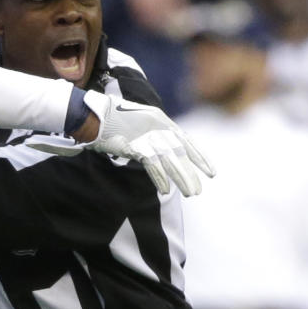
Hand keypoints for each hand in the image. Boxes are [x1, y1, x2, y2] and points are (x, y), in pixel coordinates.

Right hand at [28, 92, 214, 196]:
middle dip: (190, 173)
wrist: (96, 114)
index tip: (211, 173)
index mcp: (162, 120)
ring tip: (190, 193)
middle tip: (198, 191)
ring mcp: (147, 135)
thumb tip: (168, 153)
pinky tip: (167, 189)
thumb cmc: (116, 120)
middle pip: (180, 153)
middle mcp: (158, 126)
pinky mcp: (136, 144)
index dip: (200, 157)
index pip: (187, 141)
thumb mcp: (141, 124)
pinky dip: (160, 177)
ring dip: (181, 178)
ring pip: (170, 160)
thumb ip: (155, 135)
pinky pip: (152, 164)